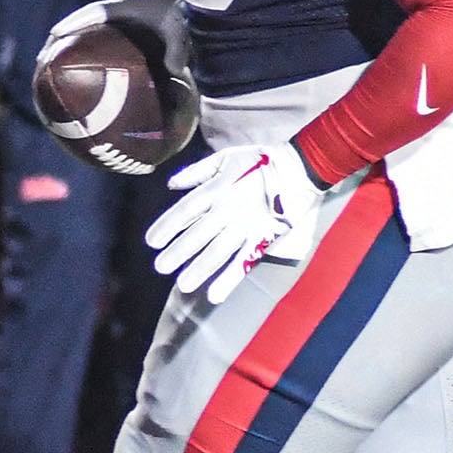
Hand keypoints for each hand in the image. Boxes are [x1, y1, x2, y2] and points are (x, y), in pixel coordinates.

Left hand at [147, 144, 323, 302]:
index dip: (167, 226)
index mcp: (218, 188)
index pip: (186, 210)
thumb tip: (171, 185)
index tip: (151, 241)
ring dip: (200, 269)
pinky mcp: (264, 238)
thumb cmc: (260, 160)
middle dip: (178, 252)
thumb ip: (196, 172)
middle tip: (160, 267)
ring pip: (219, 251)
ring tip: (182, 285)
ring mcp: (247, 225)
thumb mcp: (226, 157)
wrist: (300, 167)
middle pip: (198, 234)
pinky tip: (214, 295)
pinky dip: (230, 279)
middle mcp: (229, 209)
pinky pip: (246, 260)